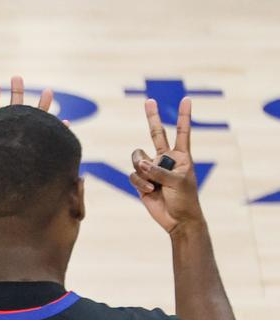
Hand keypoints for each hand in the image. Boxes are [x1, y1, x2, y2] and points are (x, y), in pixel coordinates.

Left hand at [0, 76, 54, 142]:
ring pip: (36, 116)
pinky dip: (58, 130)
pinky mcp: (38, 145)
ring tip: (48, 91)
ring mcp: (26, 135)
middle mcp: (12, 128)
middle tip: (16, 77)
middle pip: (15, 105)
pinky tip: (65, 122)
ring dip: (43, 104)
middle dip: (16, 91)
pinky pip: (50, 136)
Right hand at [128, 97, 204, 232]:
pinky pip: (134, 175)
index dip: (184, 116)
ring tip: (152, 183)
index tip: (186, 99)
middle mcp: (165, 159)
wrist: (177, 220)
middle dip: (152, 117)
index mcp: (181, 157)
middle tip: (149, 101)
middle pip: (156, 134)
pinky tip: (149, 190)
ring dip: (142, 171)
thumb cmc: (185, 200)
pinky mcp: (141, 181)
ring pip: (138, 158)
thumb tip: (140, 165)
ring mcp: (152, 170)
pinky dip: (140, 182)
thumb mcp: (177, 182)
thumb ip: (158, 170)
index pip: (182, 132)